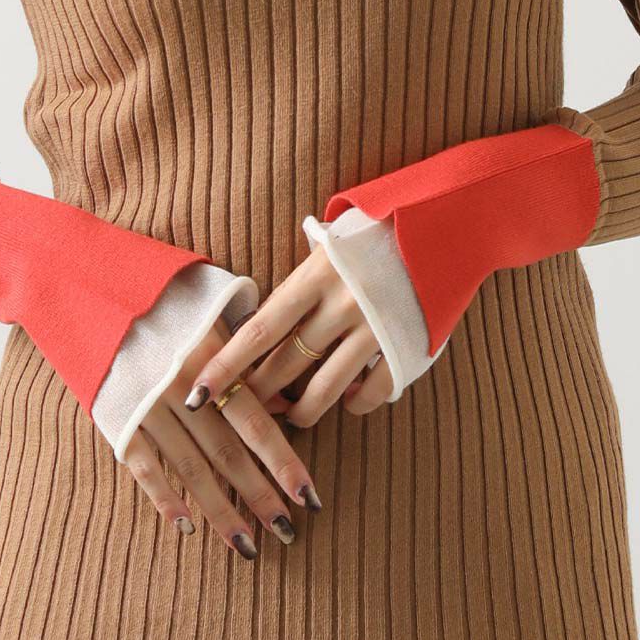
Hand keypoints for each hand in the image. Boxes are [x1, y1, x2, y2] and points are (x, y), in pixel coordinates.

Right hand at [120, 315, 321, 557]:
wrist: (92, 286)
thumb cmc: (164, 295)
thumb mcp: (211, 307)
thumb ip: (247, 349)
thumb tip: (283, 400)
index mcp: (210, 357)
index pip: (256, 423)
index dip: (283, 463)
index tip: (310, 498)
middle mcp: (181, 388)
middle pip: (228, 454)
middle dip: (260, 497)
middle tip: (287, 533)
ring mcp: (146, 406)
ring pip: (190, 470)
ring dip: (220, 512)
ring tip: (247, 546)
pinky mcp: (116, 417)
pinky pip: (144, 467)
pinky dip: (164, 499)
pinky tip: (185, 526)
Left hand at [182, 240, 392, 440]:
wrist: (443, 225)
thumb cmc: (377, 232)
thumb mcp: (332, 247)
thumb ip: (300, 282)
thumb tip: (259, 320)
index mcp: (315, 275)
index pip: (257, 331)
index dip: (225, 365)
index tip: (196, 393)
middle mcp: (341, 304)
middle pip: (284, 364)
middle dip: (258, 392)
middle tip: (241, 407)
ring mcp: (374, 329)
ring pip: (323, 389)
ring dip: (301, 409)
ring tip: (293, 414)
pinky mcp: (404, 348)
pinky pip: (370, 393)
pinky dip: (355, 404)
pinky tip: (348, 401)